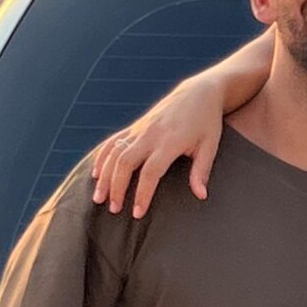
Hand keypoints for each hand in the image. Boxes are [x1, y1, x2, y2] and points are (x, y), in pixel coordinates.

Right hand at [90, 74, 227, 216]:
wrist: (198, 93)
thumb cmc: (207, 122)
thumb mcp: (210, 146)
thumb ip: (202, 171)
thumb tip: (201, 196)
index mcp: (170, 141)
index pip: (151, 172)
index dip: (142, 194)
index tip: (138, 213)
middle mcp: (150, 134)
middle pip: (125, 163)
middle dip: (117, 188)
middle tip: (114, 210)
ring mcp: (139, 128)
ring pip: (114, 153)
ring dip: (105, 177)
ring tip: (99, 198)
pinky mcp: (135, 125)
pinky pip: (112, 142)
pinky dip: (102, 157)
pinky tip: (96, 174)